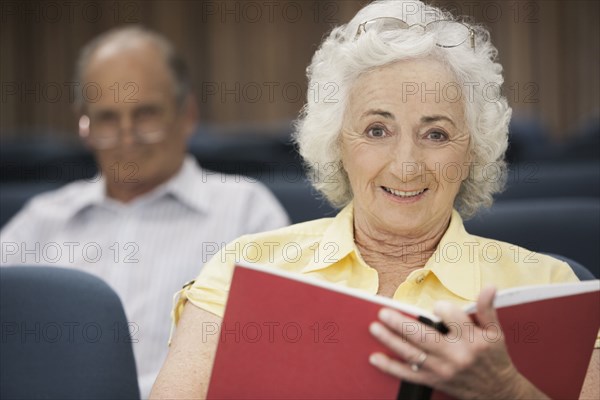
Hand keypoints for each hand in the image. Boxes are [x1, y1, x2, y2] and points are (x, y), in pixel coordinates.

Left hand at [368, 286, 548, 398]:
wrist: (498, 393)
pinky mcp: (434, 381)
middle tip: (383, 313)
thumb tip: (489, 287)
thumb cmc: (494, 358)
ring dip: (390, 340)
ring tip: (375, 327)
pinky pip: (408, 375)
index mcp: (472, 340)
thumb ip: (487, 309)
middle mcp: (455, 355)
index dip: (443, 309)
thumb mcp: (495, 332)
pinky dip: (390, 367)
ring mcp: (442, 370)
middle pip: (424, 337)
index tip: (436, 306)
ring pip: (412, 354)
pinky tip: (375, 357)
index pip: (453, 319)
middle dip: (401, 324)